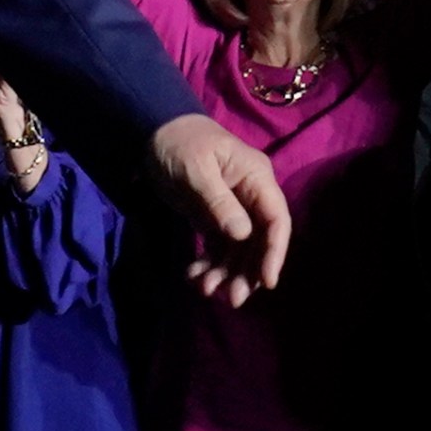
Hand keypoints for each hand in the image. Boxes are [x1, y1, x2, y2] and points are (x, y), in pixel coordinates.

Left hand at [151, 113, 289, 306]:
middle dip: (248, 271)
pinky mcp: (215, 218)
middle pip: (260, 241)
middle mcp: (251, 195)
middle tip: (232, 298)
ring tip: (205, 289)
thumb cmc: (179, 144)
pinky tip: (194, 276)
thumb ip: (219, 202)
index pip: (276, 219)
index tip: (266, 281)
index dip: (275, 251)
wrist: (154, 132)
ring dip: (227, 273)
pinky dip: (210, 265)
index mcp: (256, 178)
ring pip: (240, 250)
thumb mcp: (196, 171)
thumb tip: (243, 234)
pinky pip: (219, 248)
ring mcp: (234, 209)